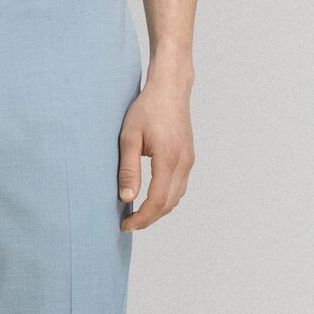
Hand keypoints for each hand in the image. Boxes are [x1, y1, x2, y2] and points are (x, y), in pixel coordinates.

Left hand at [117, 66, 195, 230]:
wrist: (170, 88)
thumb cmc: (147, 108)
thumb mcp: (129, 137)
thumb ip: (128, 170)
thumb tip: (127, 199)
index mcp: (169, 159)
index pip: (157, 201)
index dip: (141, 218)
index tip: (125, 225)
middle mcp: (183, 163)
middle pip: (168, 204)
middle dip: (148, 219)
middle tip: (128, 224)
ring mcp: (188, 161)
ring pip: (176, 198)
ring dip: (158, 211)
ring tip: (136, 215)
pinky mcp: (188, 158)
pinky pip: (179, 187)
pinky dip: (166, 199)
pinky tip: (150, 199)